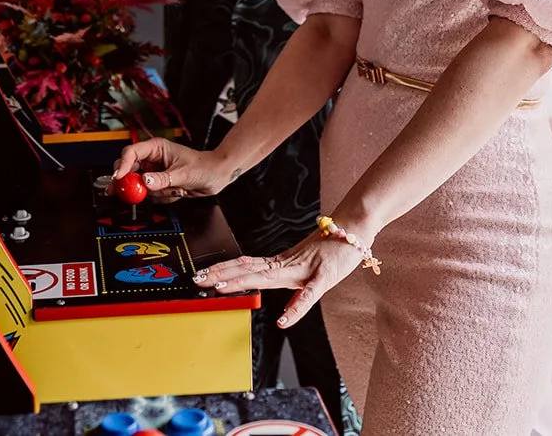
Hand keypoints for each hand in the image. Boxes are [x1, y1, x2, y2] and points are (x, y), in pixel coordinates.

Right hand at [113, 137, 231, 199]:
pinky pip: (151, 194)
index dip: (122, 165)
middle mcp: (152, 159)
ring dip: (156, 192)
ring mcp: (155, 172)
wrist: (215, 176)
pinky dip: (163, 197)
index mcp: (156, 148)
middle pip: (129, 169)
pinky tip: (177, 191)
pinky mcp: (159, 184)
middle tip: (127, 192)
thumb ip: (163, 179)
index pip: (131, 153)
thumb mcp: (183, 173)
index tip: (119, 178)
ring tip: (175, 189)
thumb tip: (144, 182)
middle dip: (131, 182)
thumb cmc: (203, 166)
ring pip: (141, 186)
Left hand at [193, 230, 368, 328]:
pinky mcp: (323, 278)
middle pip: (248, 270)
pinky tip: (285, 321)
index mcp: (280, 265)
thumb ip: (291, 284)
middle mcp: (286, 267)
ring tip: (223, 289)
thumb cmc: (330, 248)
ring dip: (243, 283)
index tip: (204, 274)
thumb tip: (277, 299)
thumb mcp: (305, 270)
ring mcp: (303, 272)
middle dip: (222, 274)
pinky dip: (296, 308)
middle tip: (199, 279)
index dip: (224, 270)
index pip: (246, 267)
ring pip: (267, 278)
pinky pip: (309, 296)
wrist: (353, 230)